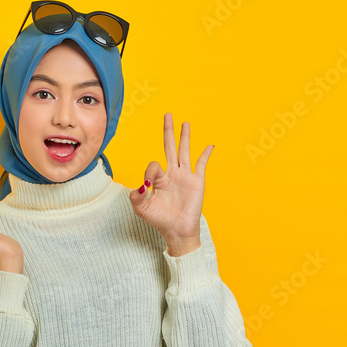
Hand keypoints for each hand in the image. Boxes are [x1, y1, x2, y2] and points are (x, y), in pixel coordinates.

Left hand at [129, 112, 211, 255]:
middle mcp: (172, 174)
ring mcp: (185, 176)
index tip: (148, 185)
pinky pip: (202, 165)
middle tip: (167, 115)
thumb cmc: (159, 220)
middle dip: (168, 131)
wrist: (177, 231)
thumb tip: (141, 185)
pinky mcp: (197, 182)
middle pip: (169, 147)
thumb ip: (136, 196)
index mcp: (158, 179)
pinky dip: (205, 154)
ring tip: (185, 123)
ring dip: (185, 137)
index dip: (150, 171)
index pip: (153, 164)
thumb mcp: (142, 208)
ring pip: (185, 151)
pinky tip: (210, 145)